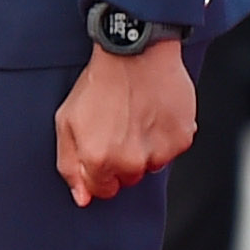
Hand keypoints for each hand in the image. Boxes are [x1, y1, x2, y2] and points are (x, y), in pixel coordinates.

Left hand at [56, 39, 192, 204]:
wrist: (135, 52)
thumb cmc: (100, 83)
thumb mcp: (67, 121)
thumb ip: (70, 165)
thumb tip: (83, 198)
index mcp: (99, 160)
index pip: (102, 190)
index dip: (100, 170)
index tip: (102, 149)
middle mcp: (131, 161)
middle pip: (128, 179)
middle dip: (123, 159)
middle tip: (120, 126)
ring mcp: (159, 152)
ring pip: (152, 164)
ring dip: (146, 148)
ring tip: (137, 115)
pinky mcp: (182, 139)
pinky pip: (173, 149)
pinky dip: (166, 135)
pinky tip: (155, 111)